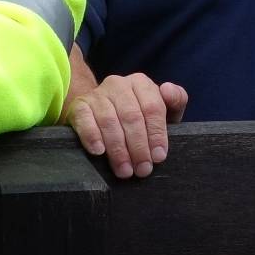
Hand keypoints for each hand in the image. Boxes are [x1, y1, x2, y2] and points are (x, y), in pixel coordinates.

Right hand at [65, 72, 188, 179]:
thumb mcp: (162, 110)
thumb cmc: (137, 117)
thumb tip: (169, 91)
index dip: (156, 134)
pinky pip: (85, 120)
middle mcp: (118, 84)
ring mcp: (97, 94)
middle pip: (131, 116)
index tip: (158, 157)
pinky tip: (99, 152)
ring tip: (124, 170)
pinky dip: (92, 136)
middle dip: (138, 146)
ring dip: (118, 149)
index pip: (152, 107)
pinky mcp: (79, 106)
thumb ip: (175, 101)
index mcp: (141, 83)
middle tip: (142, 170)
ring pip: (109, 121)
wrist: (99, 114)